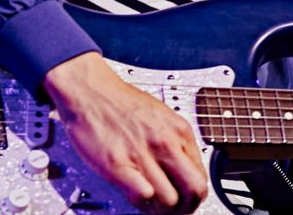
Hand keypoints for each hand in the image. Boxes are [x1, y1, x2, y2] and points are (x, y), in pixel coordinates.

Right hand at [43, 52, 208, 212]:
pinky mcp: (118, 165)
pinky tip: (135, 196)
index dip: (194, 196)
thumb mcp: (162, 116)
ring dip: (161, 209)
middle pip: (194, 190)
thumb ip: (175, 143)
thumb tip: (184, 170)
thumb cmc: (121, 103)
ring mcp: (143, 154)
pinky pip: (142, 196)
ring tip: (152, 205)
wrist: (90, 91)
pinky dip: (141, 202)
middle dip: (187, 208)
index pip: (202, 176)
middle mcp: (165, 143)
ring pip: (169, 200)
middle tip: (175, 211)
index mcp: (179, 131)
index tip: (186, 201)